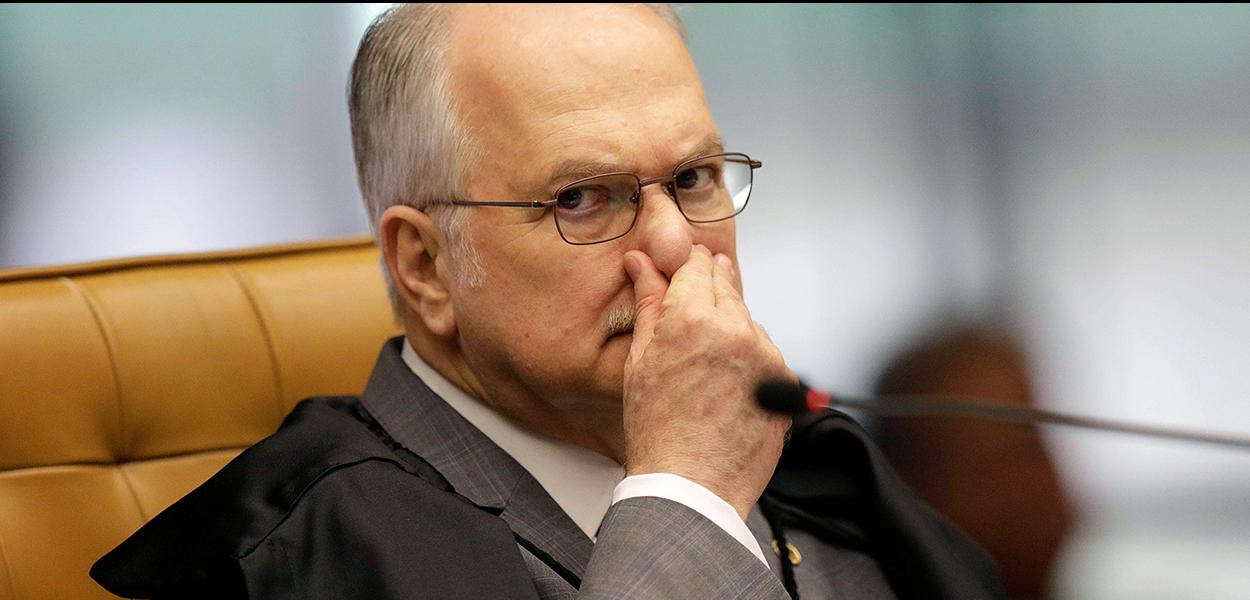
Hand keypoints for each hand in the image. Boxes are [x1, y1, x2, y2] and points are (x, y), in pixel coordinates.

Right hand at [622, 245, 792, 518]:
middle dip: (712, 287)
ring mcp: (764, 355)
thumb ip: (649, 304)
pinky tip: (728, 383)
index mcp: (692, 319)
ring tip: (707, 362)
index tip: (686, 266)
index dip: (689, 264)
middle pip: (726, 286)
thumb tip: (642, 265)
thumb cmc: (660, 432)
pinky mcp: (784, 379)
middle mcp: (735, 330)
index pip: (696, 267)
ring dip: (732, 327)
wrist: (692, 484)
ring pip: (748, 321)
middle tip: (695, 307)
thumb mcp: (641, 360)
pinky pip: (766, 353)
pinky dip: (751, 359)